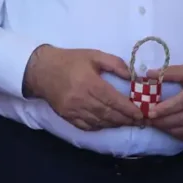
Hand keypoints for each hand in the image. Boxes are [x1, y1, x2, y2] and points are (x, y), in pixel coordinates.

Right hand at [23, 45, 143, 131]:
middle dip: (125, 119)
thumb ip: (115, 63)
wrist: (42, 70)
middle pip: (107, 114)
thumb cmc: (71, 61)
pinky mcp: (66, 116)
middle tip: (138, 121)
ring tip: (127, 123)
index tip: (140, 113)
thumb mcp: (94, 55)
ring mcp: (73, 110)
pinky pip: (86, 126)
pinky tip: (108, 124)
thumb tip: (132, 76)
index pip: (113, 100)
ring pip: (98, 122)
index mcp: (89, 83)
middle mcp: (82, 99)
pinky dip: (99, 127)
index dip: (128, 109)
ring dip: (114, 124)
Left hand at [148, 63, 182, 141]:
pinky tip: (171, 131)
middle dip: (163, 121)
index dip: (165, 109)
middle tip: (147, 120)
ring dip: (169, 129)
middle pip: (182, 118)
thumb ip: (171, 72)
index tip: (150, 112)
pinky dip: (181, 136)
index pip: (182, 102)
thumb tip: (149, 74)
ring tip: (156, 125)